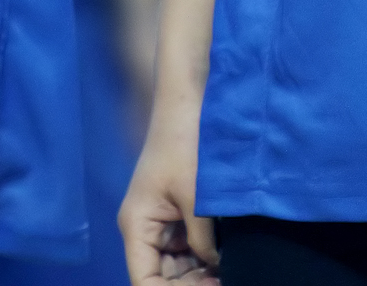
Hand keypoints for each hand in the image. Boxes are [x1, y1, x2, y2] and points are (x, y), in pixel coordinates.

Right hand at [119, 97, 217, 285]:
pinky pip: (187, 244)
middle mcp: (144, 227)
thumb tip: (215, 267)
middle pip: (161, 276)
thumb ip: (202, 238)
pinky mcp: (178, 208)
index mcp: (137, 226)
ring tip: (230, 273)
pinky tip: (227, 256)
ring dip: (199, 271)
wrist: (190, 99)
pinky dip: (204, 254)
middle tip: (225, 282)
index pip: (145, 281)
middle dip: (190, 284)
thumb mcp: (196, 196)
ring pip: (177, 263)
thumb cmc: (187, 143)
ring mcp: (161, 218)